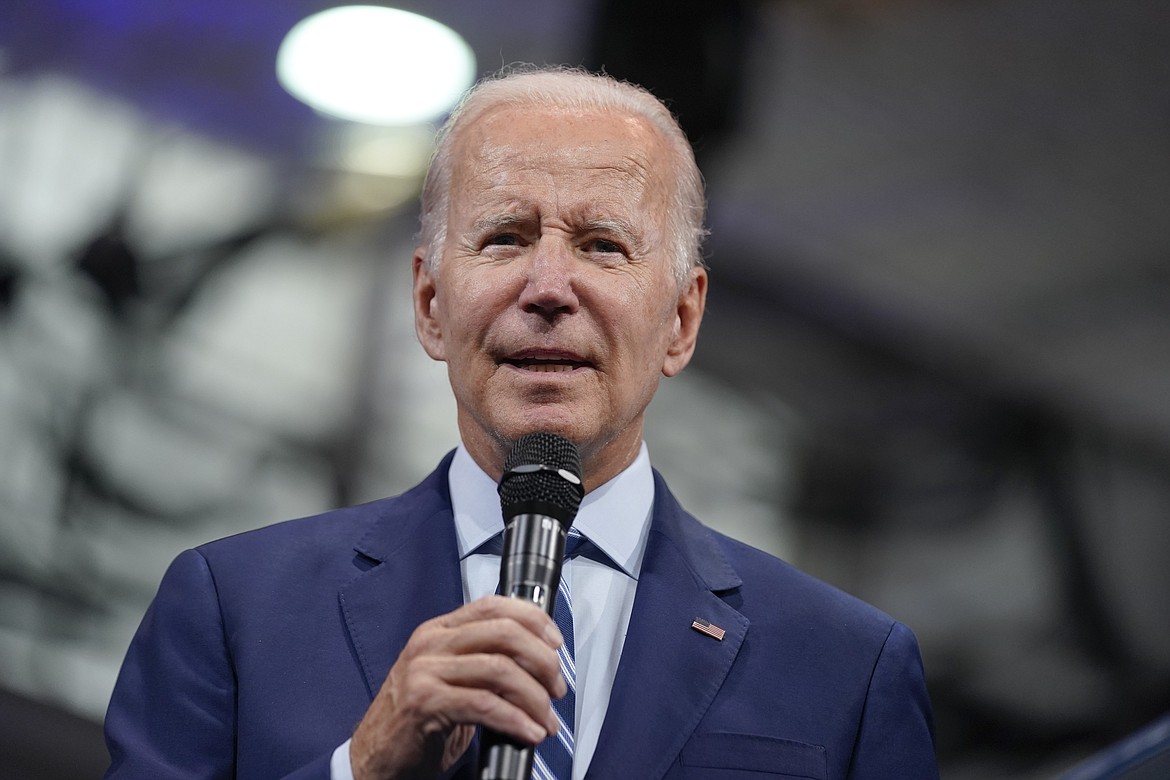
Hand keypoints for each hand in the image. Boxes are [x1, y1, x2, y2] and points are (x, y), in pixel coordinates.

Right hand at [349, 595, 567, 779]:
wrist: (375, 760)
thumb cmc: (417, 722)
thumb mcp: (450, 679)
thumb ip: (483, 660)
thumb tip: (539, 661)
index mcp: (439, 630)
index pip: (493, 605)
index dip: (533, 619)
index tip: (556, 643)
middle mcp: (430, 643)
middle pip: (504, 633)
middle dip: (542, 661)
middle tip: (556, 690)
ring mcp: (424, 671)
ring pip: (499, 670)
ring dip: (534, 698)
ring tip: (546, 720)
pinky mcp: (424, 702)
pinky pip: (484, 705)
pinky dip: (515, 720)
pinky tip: (528, 732)